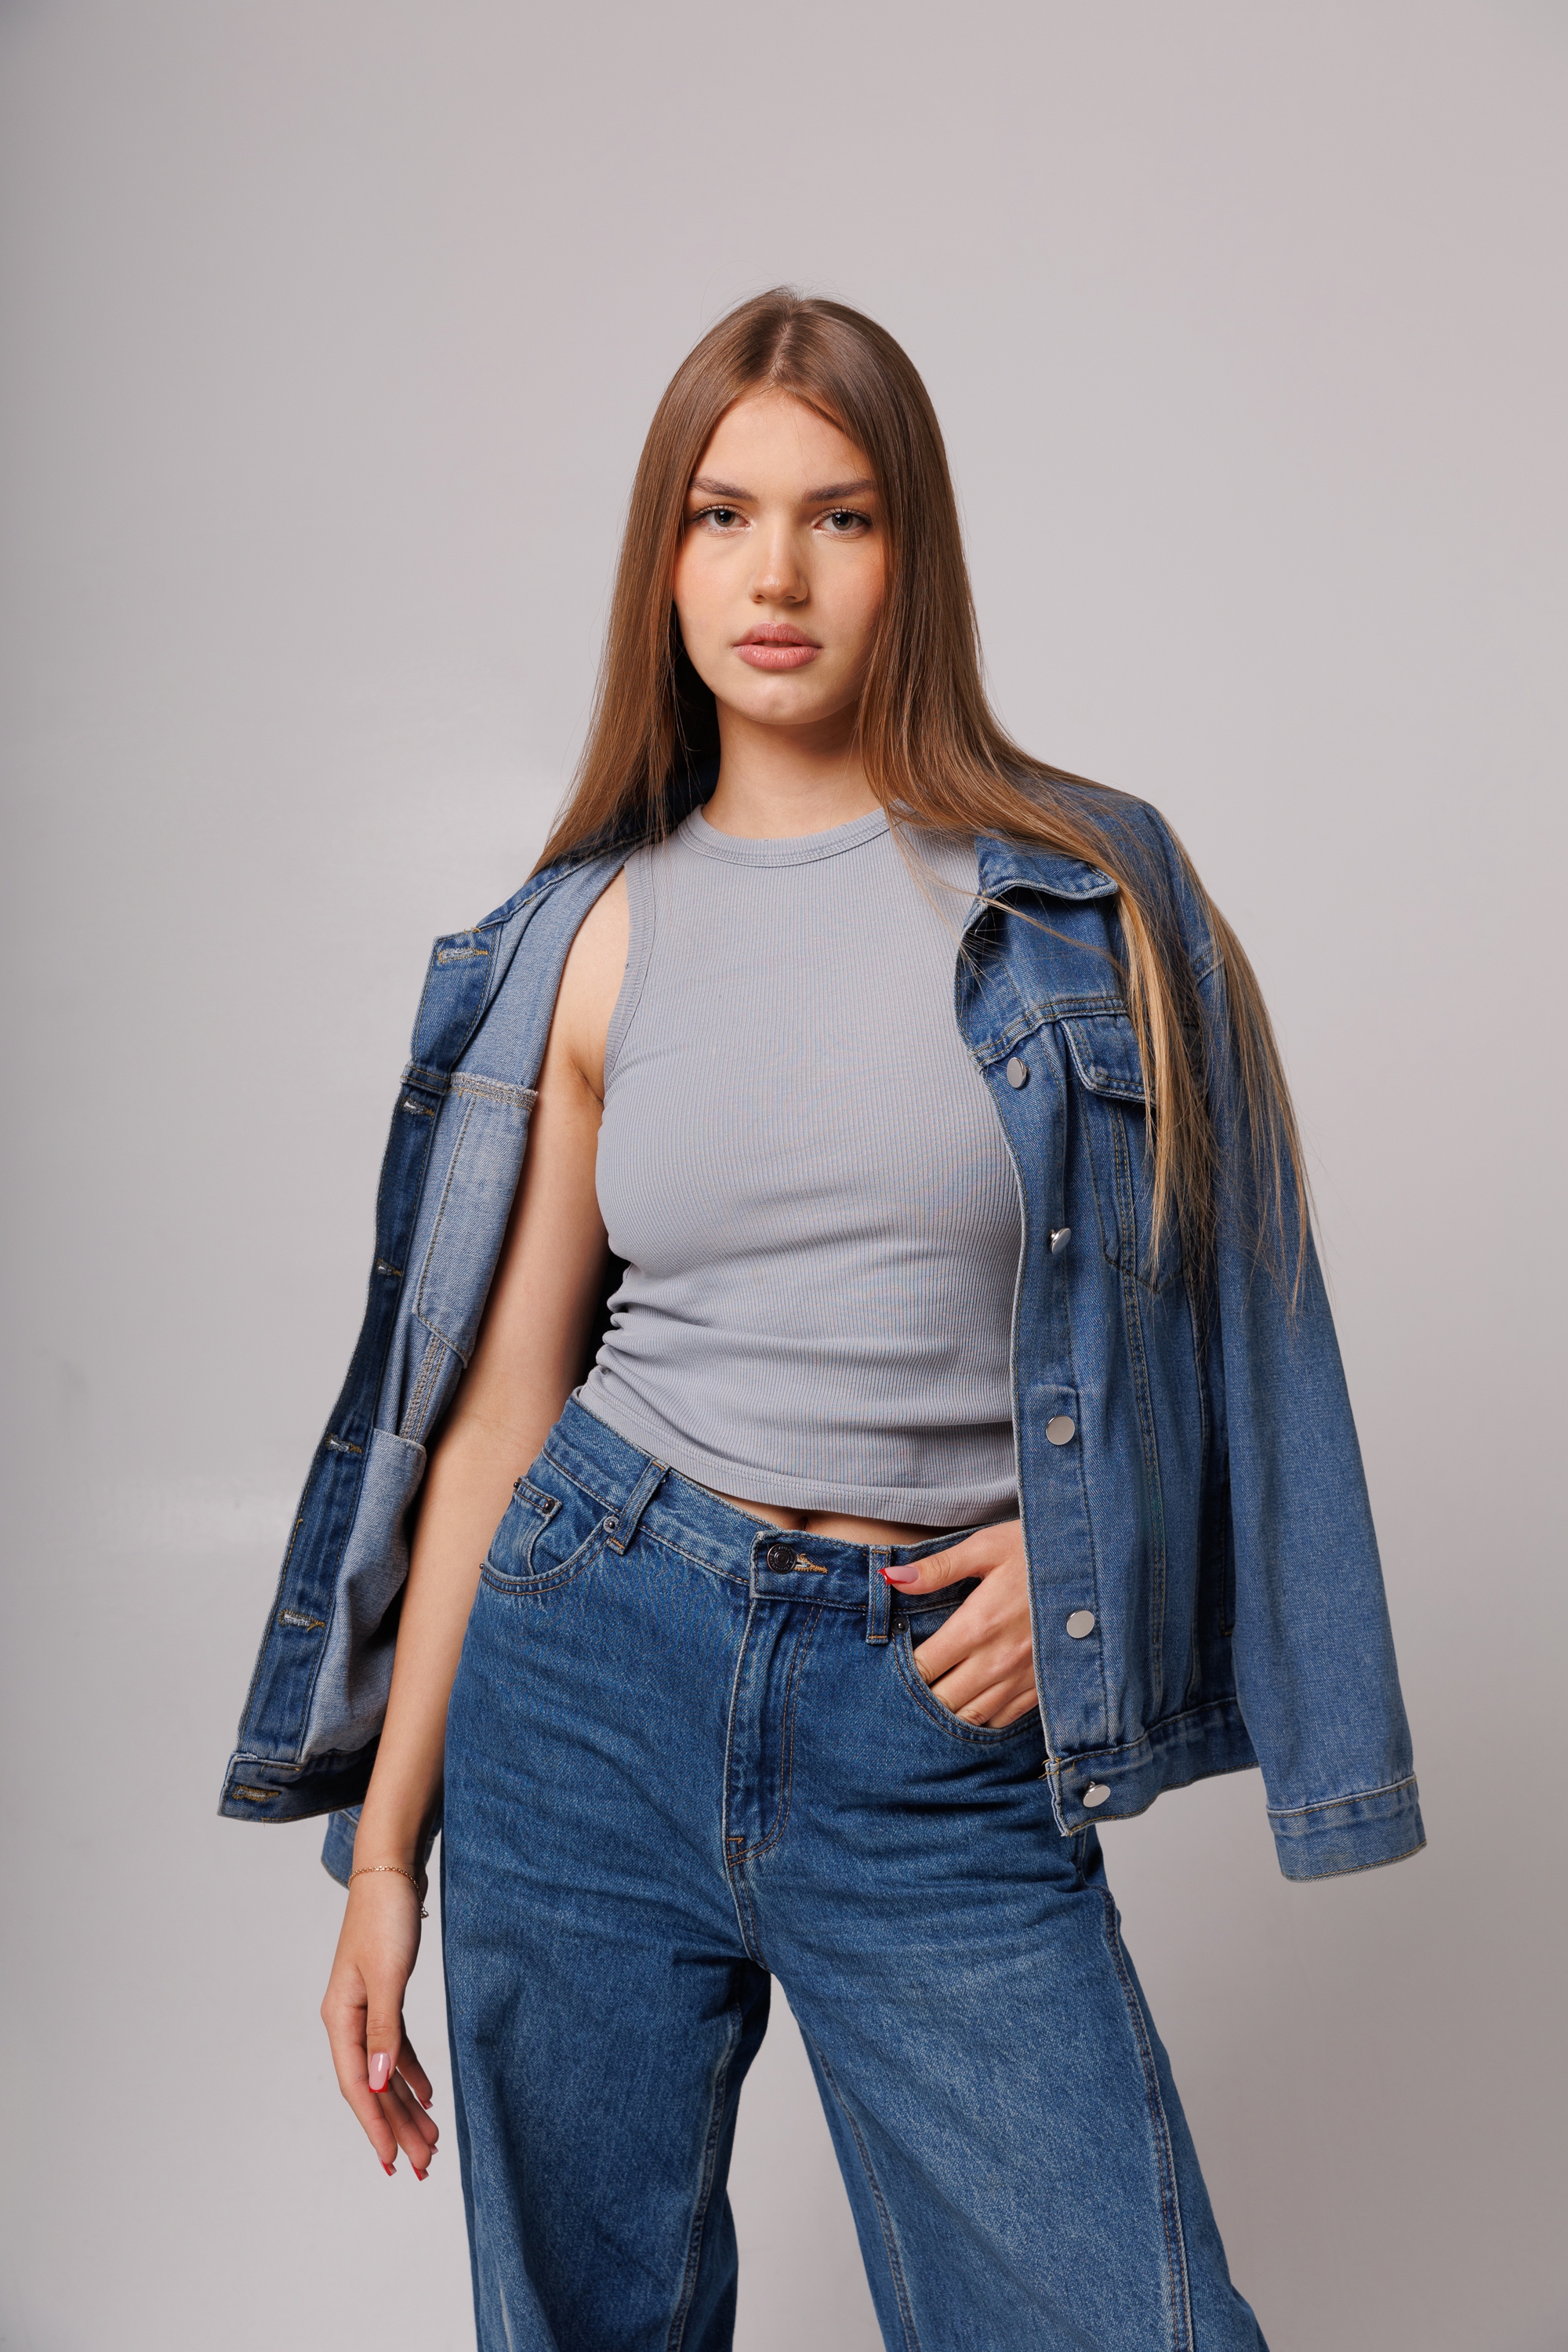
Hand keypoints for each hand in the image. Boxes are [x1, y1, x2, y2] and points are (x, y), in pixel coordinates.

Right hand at [320, 1871, 440, 2178]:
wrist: (390, 1873)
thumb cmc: (385, 1918)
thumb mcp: (388, 1976)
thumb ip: (384, 2031)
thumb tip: (376, 2083)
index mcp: (341, 2018)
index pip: (356, 2086)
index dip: (375, 2126)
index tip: (394, 2162)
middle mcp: (349, 2020)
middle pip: (372, 2086)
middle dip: (398, 2127)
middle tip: (424, 2164)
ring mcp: (366, 2010)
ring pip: (385, 2071)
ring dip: (406, 2105)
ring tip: (430, 2141)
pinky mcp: (384, 1998)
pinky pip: (395, 2049)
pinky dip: (410, 2072)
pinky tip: (425, 2095)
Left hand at [883, 1519, 1040, 1727]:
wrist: (1100, 1566)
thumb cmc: (1039, 1550)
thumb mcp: (986, 1547)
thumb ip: (937, 1568)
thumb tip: (891, 1578)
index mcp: (979, 1625)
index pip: (923, 1667)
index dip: (903, 1669)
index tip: (895, 1662)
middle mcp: (999, 1661)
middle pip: (943, 1700)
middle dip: (921, 1696)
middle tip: (909, 1686)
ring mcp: (1024, 1679)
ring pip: (972, 1718)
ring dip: (950, 1713)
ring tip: (935, 1700)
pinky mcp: (1044, 1687)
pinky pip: (1005, 1719)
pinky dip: (983, 1719)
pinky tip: (973, 1703)